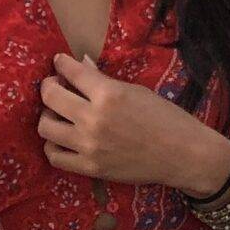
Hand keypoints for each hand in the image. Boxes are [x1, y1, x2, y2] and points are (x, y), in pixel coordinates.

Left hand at [39, 52, 229, 192]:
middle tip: (55, 85)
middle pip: (50, 97)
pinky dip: (54, 145)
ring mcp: (89, 145)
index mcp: (109, 94)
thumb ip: (105, 82)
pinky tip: (63, 139)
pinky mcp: (89, 167)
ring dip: (48, 116)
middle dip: (49, 86)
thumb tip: (81, 66)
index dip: (62, 64)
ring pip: (46, 127)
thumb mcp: (137, 92)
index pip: (72, 72)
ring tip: (58, 114)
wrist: (184, 154)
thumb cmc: (167, 118)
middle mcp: (94, 118)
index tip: (59, 62)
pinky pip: (55, 156)